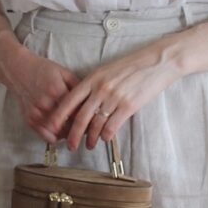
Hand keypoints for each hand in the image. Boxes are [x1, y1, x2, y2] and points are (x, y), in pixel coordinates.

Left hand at [11, 39, 183, 151]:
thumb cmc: (132, 65)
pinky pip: (112, 126)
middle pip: (80, 117)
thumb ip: (94, 85)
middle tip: (70, 145)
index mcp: (93, 78)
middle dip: (72, 134)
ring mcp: (114, 98)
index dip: (58, 116)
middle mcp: (100, 89)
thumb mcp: (107, 70)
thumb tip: (83, 103)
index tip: (51, 126)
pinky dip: (107, 136)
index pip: (69, 100)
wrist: (156, 62)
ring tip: (88, 145)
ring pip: (96, 124)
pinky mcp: (128, 106)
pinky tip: (105, 139)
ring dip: (90, 138)